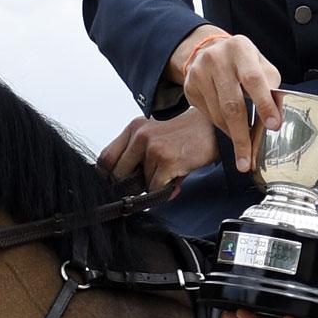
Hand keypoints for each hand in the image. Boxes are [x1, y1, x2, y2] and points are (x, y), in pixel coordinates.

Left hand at [98, 112, 221, 194]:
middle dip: (130, 185)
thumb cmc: (183, 135)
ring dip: (153, 185)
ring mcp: (153, 148)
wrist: (211, 129)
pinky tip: (175, 177)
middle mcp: (140, 135)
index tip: (116, 184)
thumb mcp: (155, 136)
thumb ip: (137, 156)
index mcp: (134, 128)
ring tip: (168, 173)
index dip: (109, 175)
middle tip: (145, 183)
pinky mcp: (167, 161)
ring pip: (140, 183)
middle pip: (118, 173)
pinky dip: (164, 190)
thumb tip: (123, 186)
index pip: (106, 157)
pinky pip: (155, 188)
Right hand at [174, 30, 284, 169]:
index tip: (273, 126)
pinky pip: (208, 115)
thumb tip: (276, 117)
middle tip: (247, 160)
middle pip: (231, 104)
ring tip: (244, 150)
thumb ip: (271, 87)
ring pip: (218, 114)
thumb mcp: (261, 65)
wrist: (209, 50)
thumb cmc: (242, 62)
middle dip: (242, 135)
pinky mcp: (189, 87)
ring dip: (233, 135)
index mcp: (240, 49)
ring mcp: (199, 73)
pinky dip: (222, 127)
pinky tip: (231, 130)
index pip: (254, 80)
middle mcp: (216, 59)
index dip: (264, 104)